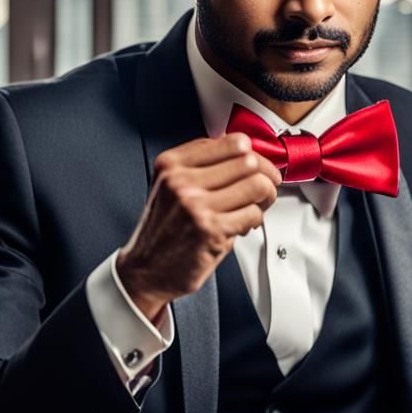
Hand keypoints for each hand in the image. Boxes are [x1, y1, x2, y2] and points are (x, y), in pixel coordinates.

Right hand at [115, 133, 281, 321]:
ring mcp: (195, 205)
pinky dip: (255, 220)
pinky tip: (243, 225)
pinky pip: (253, 214)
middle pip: (248, 161)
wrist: (146, 271)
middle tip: (265, 188)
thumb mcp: (172, 186)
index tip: (258, 166)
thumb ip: (204, 166)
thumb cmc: (164, 230)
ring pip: (257, 185)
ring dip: (265, 198)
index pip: (232, 141)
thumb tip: (249, 156)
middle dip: (265, 176)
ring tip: (256, 206)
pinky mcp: (210, 229)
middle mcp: (181, 180)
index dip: (253, 154)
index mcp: (171, 164)